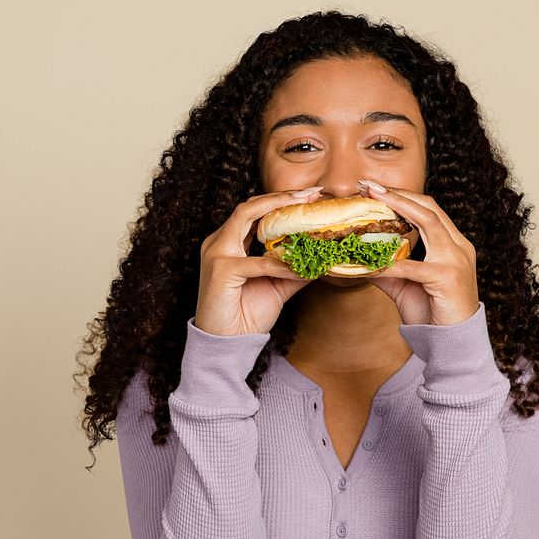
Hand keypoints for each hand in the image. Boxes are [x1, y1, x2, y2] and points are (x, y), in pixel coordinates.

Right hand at [194, 187, 322, 335]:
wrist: (225, 345)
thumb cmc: (245, 316)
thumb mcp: (277, 287)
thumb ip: (295, 270)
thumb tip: (322, 259)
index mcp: (229, 243)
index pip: (254, 211)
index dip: (280, 200)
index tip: (309, 195)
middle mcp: (219, 242)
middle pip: (249, 206)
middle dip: (281, 196)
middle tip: (311, 193)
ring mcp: (216, 254)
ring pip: (247, 218)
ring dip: (278, 211)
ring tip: (305, 209)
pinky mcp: (221, 271)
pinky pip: (258, 262)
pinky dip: (281, 264)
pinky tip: (300, 267)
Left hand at [358, 180, 480, 326]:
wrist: (453, 344)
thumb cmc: (433, 314)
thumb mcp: (405, 286)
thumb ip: (387, 269)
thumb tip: (358, 260)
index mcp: (452, 244)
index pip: (428, 209)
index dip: (402, 196)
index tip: (374, 188)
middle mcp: (459, 246)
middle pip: (428, 207)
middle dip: (397, 193)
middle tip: (367, 185)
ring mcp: (456, 260)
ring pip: (427, 222)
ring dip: (398, 207)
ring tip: (372, 200)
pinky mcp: (447, 278)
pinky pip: (412, 266)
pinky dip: (389, 263)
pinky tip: (369, 262)